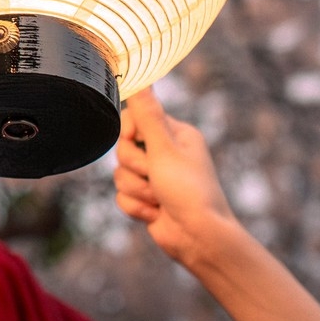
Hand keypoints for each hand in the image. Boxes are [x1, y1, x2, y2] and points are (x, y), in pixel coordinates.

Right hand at [112, 87, 238, 266]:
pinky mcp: (147, 198)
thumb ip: (148, 116)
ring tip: (159, 200)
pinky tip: (156, 214)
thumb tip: (142, 80)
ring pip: (120, 175)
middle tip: (156, 177)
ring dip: (136, 190)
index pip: (134, 119)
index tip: (137, 143)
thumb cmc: (189, 192)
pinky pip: (122, 196)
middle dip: (135, 168)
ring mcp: (155, 177)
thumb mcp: (165, 150)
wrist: (199, 239)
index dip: (129, 134)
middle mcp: (165, 153)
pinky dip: (136, 207)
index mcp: (175, 135)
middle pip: (122, 149)